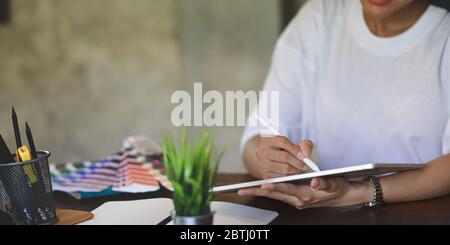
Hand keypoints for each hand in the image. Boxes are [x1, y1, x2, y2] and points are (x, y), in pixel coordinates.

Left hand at [238, 177, 371, 207]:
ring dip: (259, 192)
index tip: (264, 185)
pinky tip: (257, 188)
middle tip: (243, 190)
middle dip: (258, 192)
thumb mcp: (334, 184)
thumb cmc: (337, 187)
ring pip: (274, 195)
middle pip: (275, 194)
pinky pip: (278, 194)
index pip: (288, 190)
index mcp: (306, 195)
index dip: (276, 187)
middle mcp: (298, 199)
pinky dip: (267, 191)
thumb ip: (324, 183)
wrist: (341, 196)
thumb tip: (315, 182)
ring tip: (244, 189)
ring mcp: (295, 200)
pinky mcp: (294, 198)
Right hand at [256, 136, 314, 178]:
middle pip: (284, 156)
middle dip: (298, 161)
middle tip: (305, 165)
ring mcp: (263, 164)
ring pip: (284, 169)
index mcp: (268, 141)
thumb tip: (307, 154)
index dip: (295, 149)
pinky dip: (290, 176)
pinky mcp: (265, 175)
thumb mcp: (292, 144)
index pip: (282, 142)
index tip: (303, 155)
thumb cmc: (282, 150)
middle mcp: (263, 152)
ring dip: (295, 170)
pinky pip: (282, 178)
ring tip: (299, 168)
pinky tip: (292, 173)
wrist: (266, 158)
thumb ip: (304, 145)